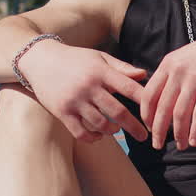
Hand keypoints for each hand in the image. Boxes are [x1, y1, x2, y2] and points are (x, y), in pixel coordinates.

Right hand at [17, 41, 148, 142]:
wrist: (39, 60)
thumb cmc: (75, 59)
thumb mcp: (99, 57)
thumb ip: (121, 67)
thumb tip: (144, 75)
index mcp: (101, 71)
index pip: (129, 88)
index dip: (145, 102)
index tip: (156, 113)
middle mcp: (89, 86)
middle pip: (118, 112)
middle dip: (134, 127)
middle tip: (144, 137)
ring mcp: (75, 100)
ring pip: (100, 124)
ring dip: (112, 131)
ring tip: (116, 130)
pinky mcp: (62, 112)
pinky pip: (81, 132)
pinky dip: (93, 138)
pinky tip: (98, 136)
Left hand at [140, 21, 195, 150]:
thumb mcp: (186, 58)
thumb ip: (173, 76)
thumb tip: (164, 101)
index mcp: (168, 64)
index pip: (149, 95)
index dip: (146, 115)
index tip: (150, 128)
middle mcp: (178, 71)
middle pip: (161, 108)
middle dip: (158, 131)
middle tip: (158, 145)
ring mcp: (194, 78)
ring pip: (180, 114)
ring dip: (179, 134)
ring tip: (181, 146)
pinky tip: (195, 141)